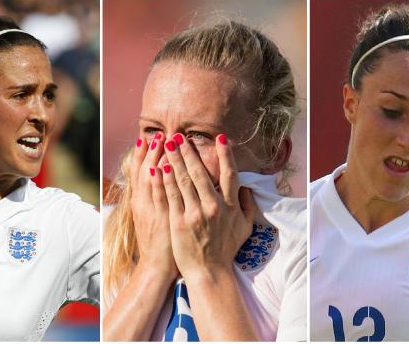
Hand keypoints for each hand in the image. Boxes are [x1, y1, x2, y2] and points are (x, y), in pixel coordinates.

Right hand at [130, 133, 177, 280]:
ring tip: (160, 141)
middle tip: (157, 133)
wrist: (155, 267)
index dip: (143, 154)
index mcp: (142, 202)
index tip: (148, 137)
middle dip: (149, 151)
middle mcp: (143, 203)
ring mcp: (150, 210)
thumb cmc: (160, 244)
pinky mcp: (159, 219)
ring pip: (149, 179)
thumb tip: (162, 182)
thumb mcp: (153, 218)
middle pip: (143, 171)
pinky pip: (157, 196)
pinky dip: (157, 181)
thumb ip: (158, 200)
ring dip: (153, 159)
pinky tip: (159, 166)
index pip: (141, 172)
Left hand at [161, 133, 256, 279]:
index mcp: (230, 206)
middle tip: (181, 136)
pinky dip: (166, 179)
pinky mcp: (179, 221)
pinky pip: (172, 195)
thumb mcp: (245, 228)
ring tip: (168, 144)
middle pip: (201, 172)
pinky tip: (160, 166)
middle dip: (189, 152)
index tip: (221, 138)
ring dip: (175, 159)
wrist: (209, 272)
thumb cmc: (226, 250)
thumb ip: (247, 206)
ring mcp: (196, 213)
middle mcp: (214, 207)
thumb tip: (247, 187)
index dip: (225, 155)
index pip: (229, 174)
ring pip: (184, 180)